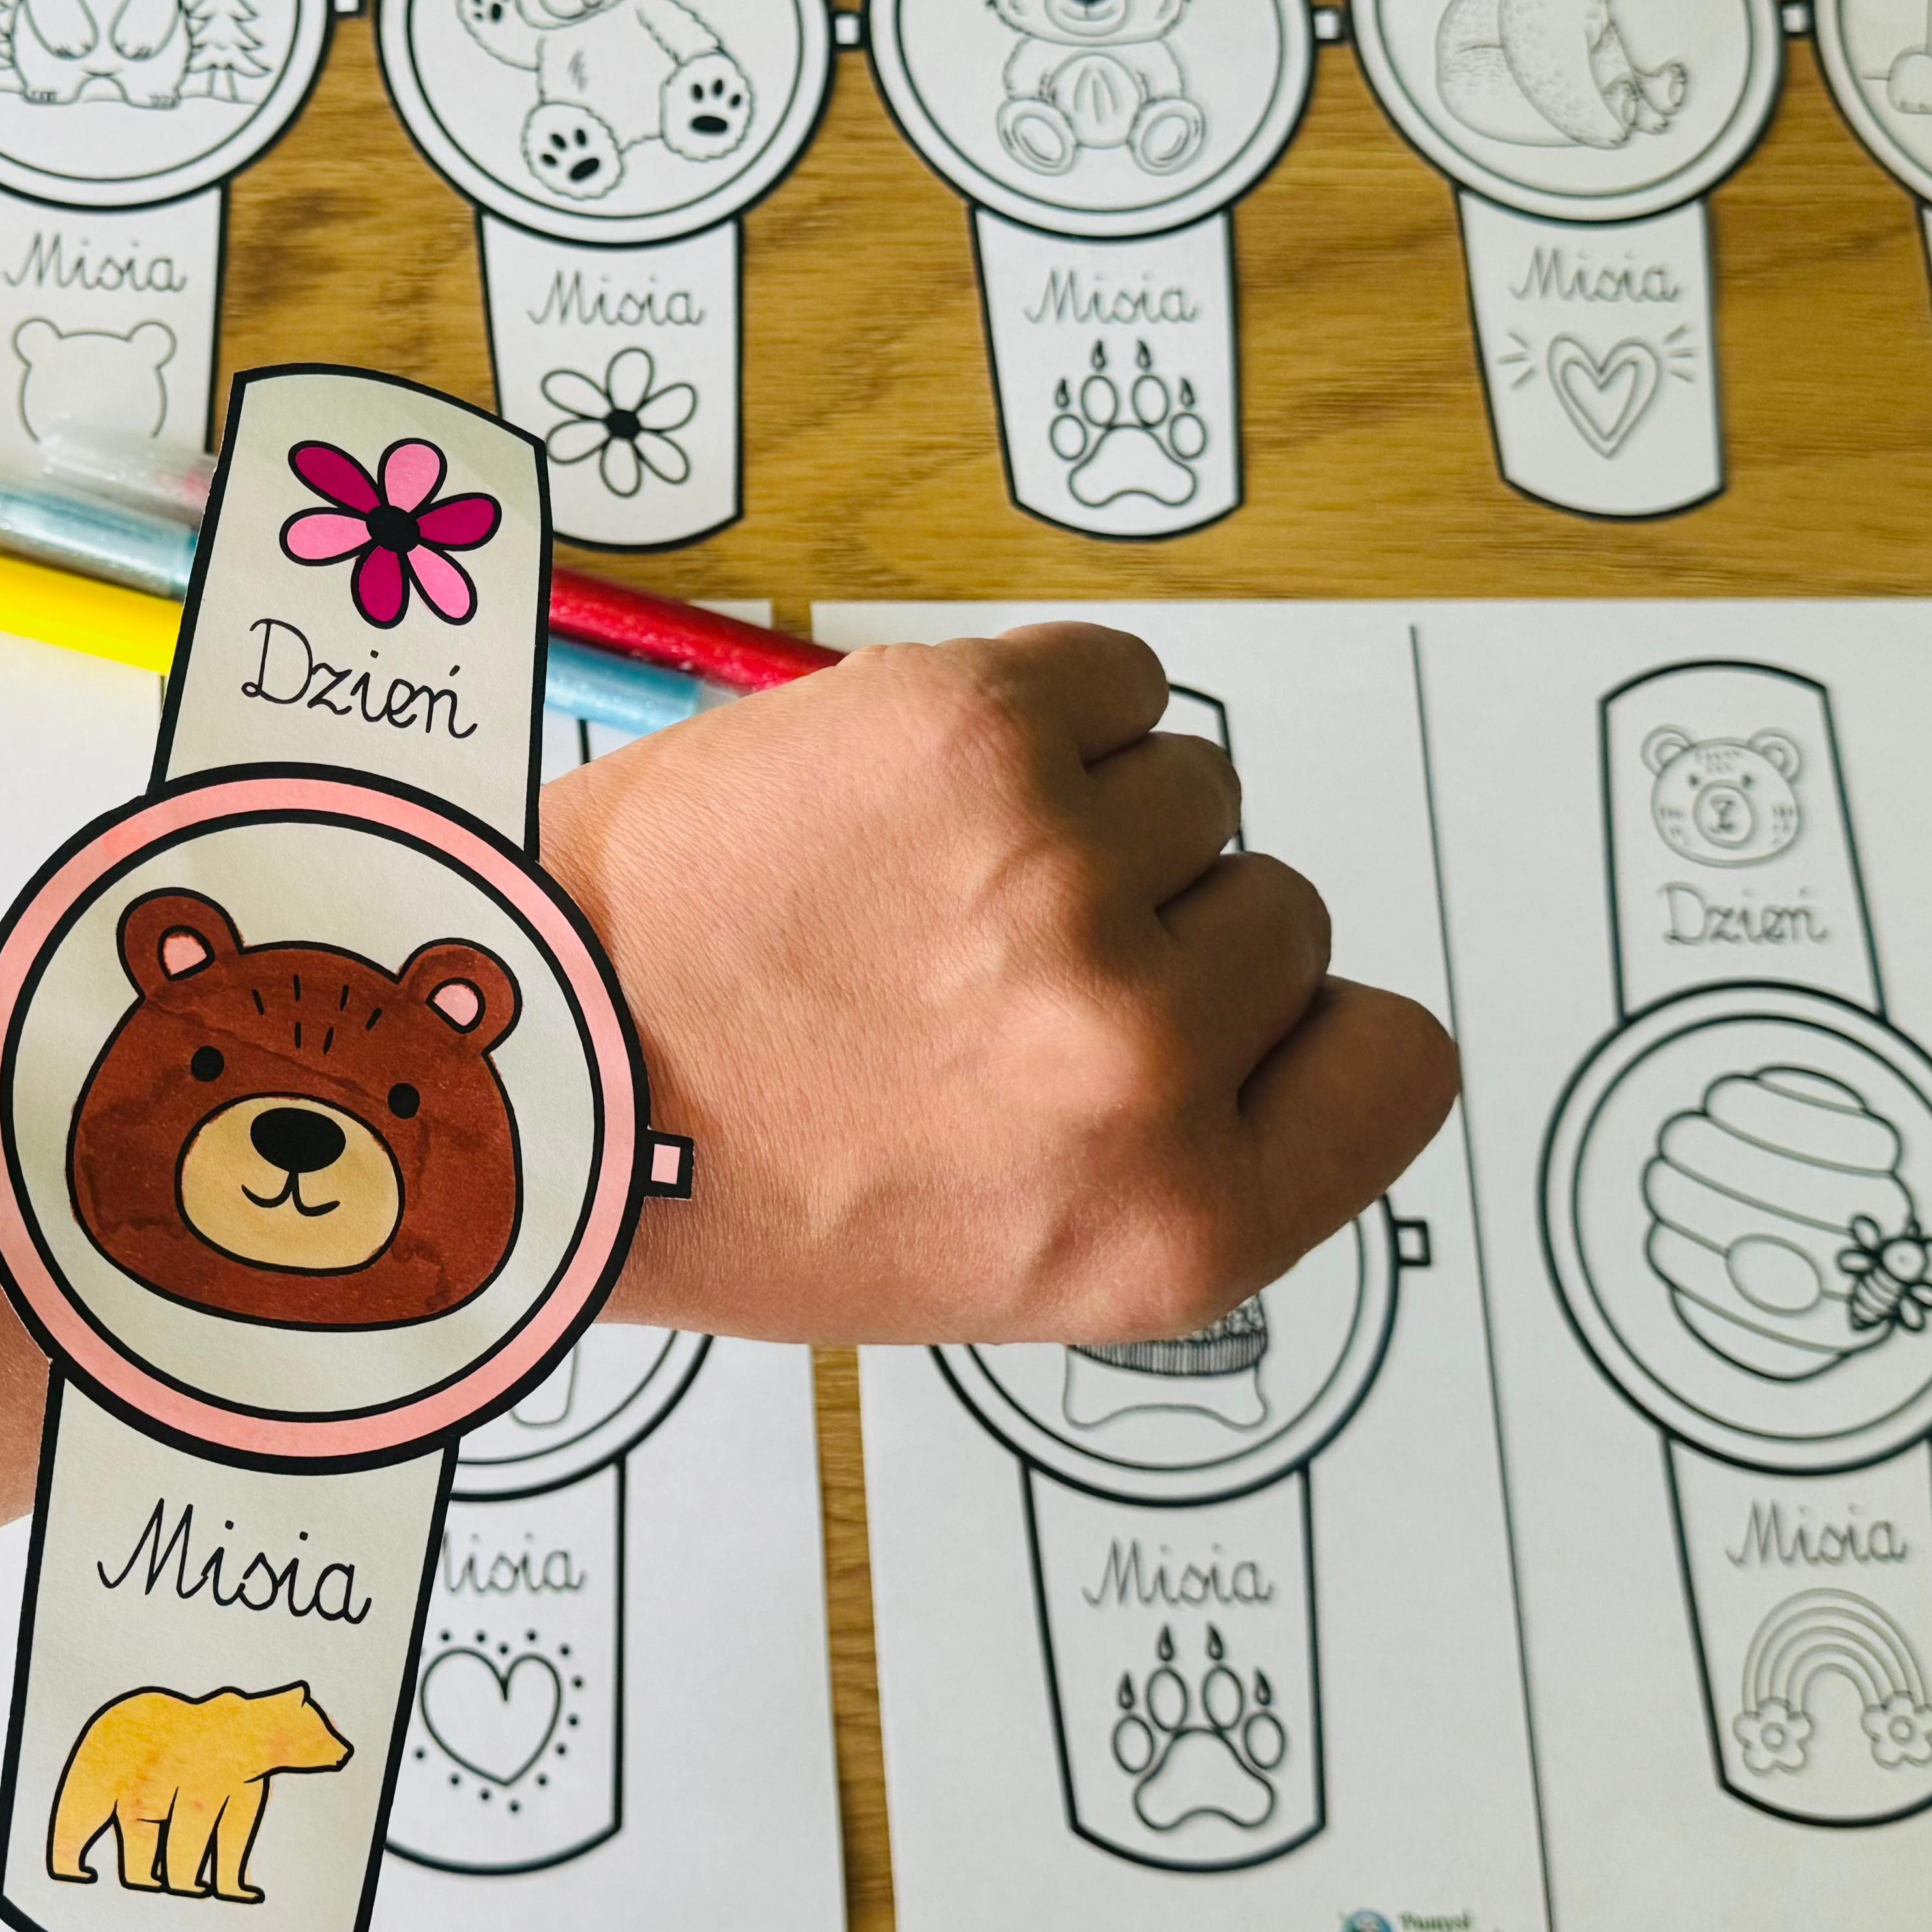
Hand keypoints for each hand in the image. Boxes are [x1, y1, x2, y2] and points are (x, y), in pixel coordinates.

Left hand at [550, 625, 1457, 1347]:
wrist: (536, 1059)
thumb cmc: (735, 1174)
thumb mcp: (1003, 1255)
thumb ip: (1167, 1158)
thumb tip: (1273, 1024)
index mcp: (1173, 1227)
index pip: (1394, 1061)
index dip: (1300, 1026)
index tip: (1212, 1019)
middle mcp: (1142, 1062)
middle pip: (1280, 913)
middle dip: (1157, 924)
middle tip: (981, 963)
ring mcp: (1064, 884)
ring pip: (1192, 787)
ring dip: (1086, 812)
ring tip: (920, 877)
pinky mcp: (974, 732)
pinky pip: (1115, 676)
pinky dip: (1045, 706)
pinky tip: (918, 782)